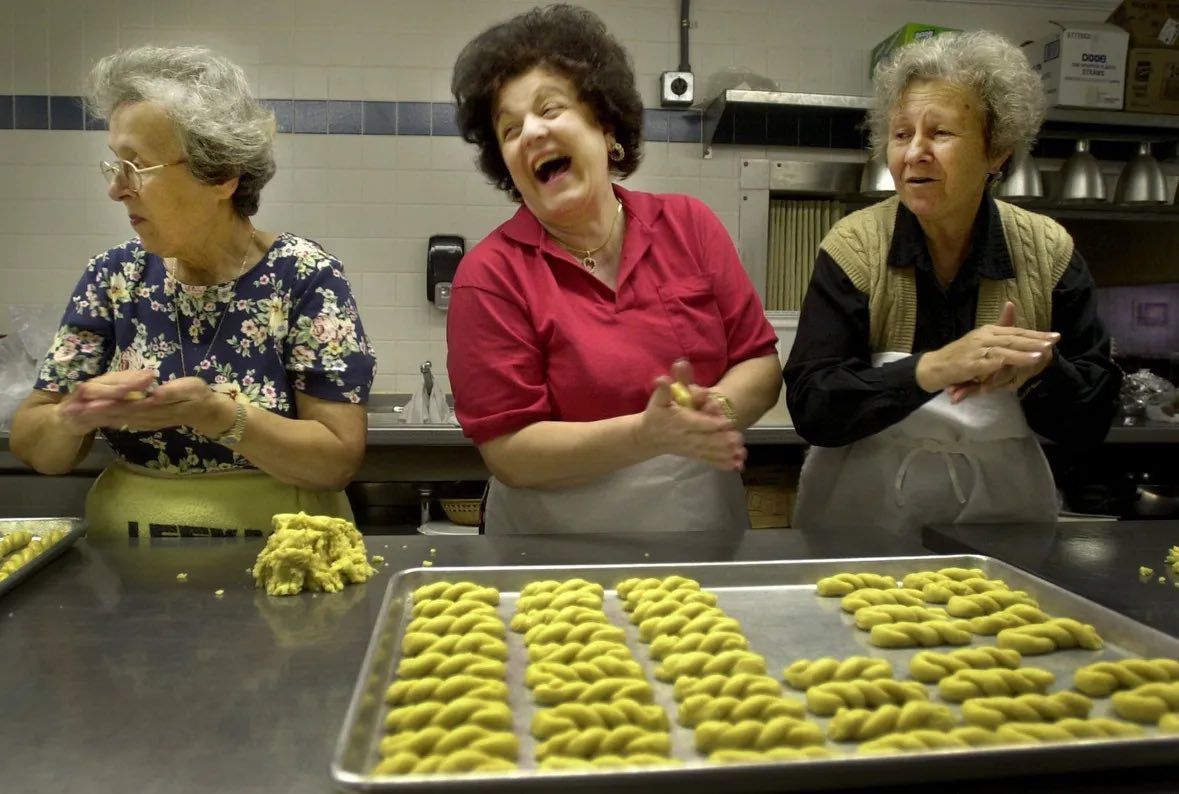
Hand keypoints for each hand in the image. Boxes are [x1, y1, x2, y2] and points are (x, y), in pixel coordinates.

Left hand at [59, 374, 234, 437]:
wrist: (209, 413)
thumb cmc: (201, 397)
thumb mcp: (192, 389)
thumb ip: (172, 392)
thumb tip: (154, 394)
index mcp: (155, 406)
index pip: (127, 405)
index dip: (107, 404)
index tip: (88, 402)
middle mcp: (148, 416)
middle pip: (117, 414)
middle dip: (95, 413)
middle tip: (72, 411)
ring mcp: (147, 422)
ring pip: (118, 420)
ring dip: (98, 418)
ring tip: (78, 416)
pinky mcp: (147, 422)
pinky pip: (124, 423)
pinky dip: (110, 422)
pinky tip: (98, 420)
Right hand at [636, 366, 745, 471]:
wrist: (649, 437)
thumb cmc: (656, 414)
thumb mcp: (658, 399)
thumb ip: (664, 389)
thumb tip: (662, 378)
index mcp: (679, 421)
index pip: (696, 422)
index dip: (710, 422)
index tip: (726, 422)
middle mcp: (686, 436)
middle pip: (706, 439)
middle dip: (722, 440)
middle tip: (738, 439)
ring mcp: (691, 448)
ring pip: (710, 451)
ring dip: (726, 453)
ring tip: (741, 453)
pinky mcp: (695, 454)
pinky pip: (709, 459)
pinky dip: (722, 463)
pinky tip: (737, 465)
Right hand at [917, 301, 1058, 398]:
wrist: (933, 367)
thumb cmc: (959, 356)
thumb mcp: (981, 339)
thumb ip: (998, 327)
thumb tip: (1011, 304)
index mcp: (987, 331)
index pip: (1015, 331)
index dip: (1036, 333)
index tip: (1055, 335)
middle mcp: (983, 337)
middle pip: (1013, 337)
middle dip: (1035, 340)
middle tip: (1055, 340)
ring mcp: (976, 350)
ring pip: (1004, 349)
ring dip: (1023, 352)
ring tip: (1041, 354)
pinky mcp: (969, 364)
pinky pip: (989, 362)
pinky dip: (1004, 362)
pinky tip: (1015, 364)